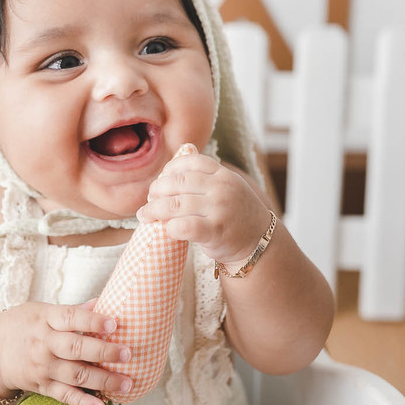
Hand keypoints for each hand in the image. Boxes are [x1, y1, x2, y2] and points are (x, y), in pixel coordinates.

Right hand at [0, 300, 132, 404]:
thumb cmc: (23, 325)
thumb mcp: (42, 311)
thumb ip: (72, 311)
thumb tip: (103, 301)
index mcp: (45, 319)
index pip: (71, 318)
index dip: (93, 320)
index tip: (114, 323)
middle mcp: (44, 344)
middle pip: (76, 348)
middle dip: (104, 352)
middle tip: (127, 354)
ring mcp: (43, 367)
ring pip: (75, 374)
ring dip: (103, 380)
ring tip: (127, 382)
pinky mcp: (42, 386)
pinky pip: (65, 395)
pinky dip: (83, 402)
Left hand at [136, 148, 269, 268]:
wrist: (259, 242)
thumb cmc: (236, 215)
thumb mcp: (227, 187)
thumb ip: (205, 177)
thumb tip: (170, 169)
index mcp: (223, 174)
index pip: (190, 162)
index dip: (169, 169)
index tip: (161, 180)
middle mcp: (222, 188)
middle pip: (178, 182)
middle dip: (157, 190)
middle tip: (149, 199)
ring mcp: (219, 209)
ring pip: (176, 204)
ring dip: (154, 210)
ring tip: (145, 215)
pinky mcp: (216, 232)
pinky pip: (184, 226)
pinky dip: (170, 227)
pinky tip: (166, 229)